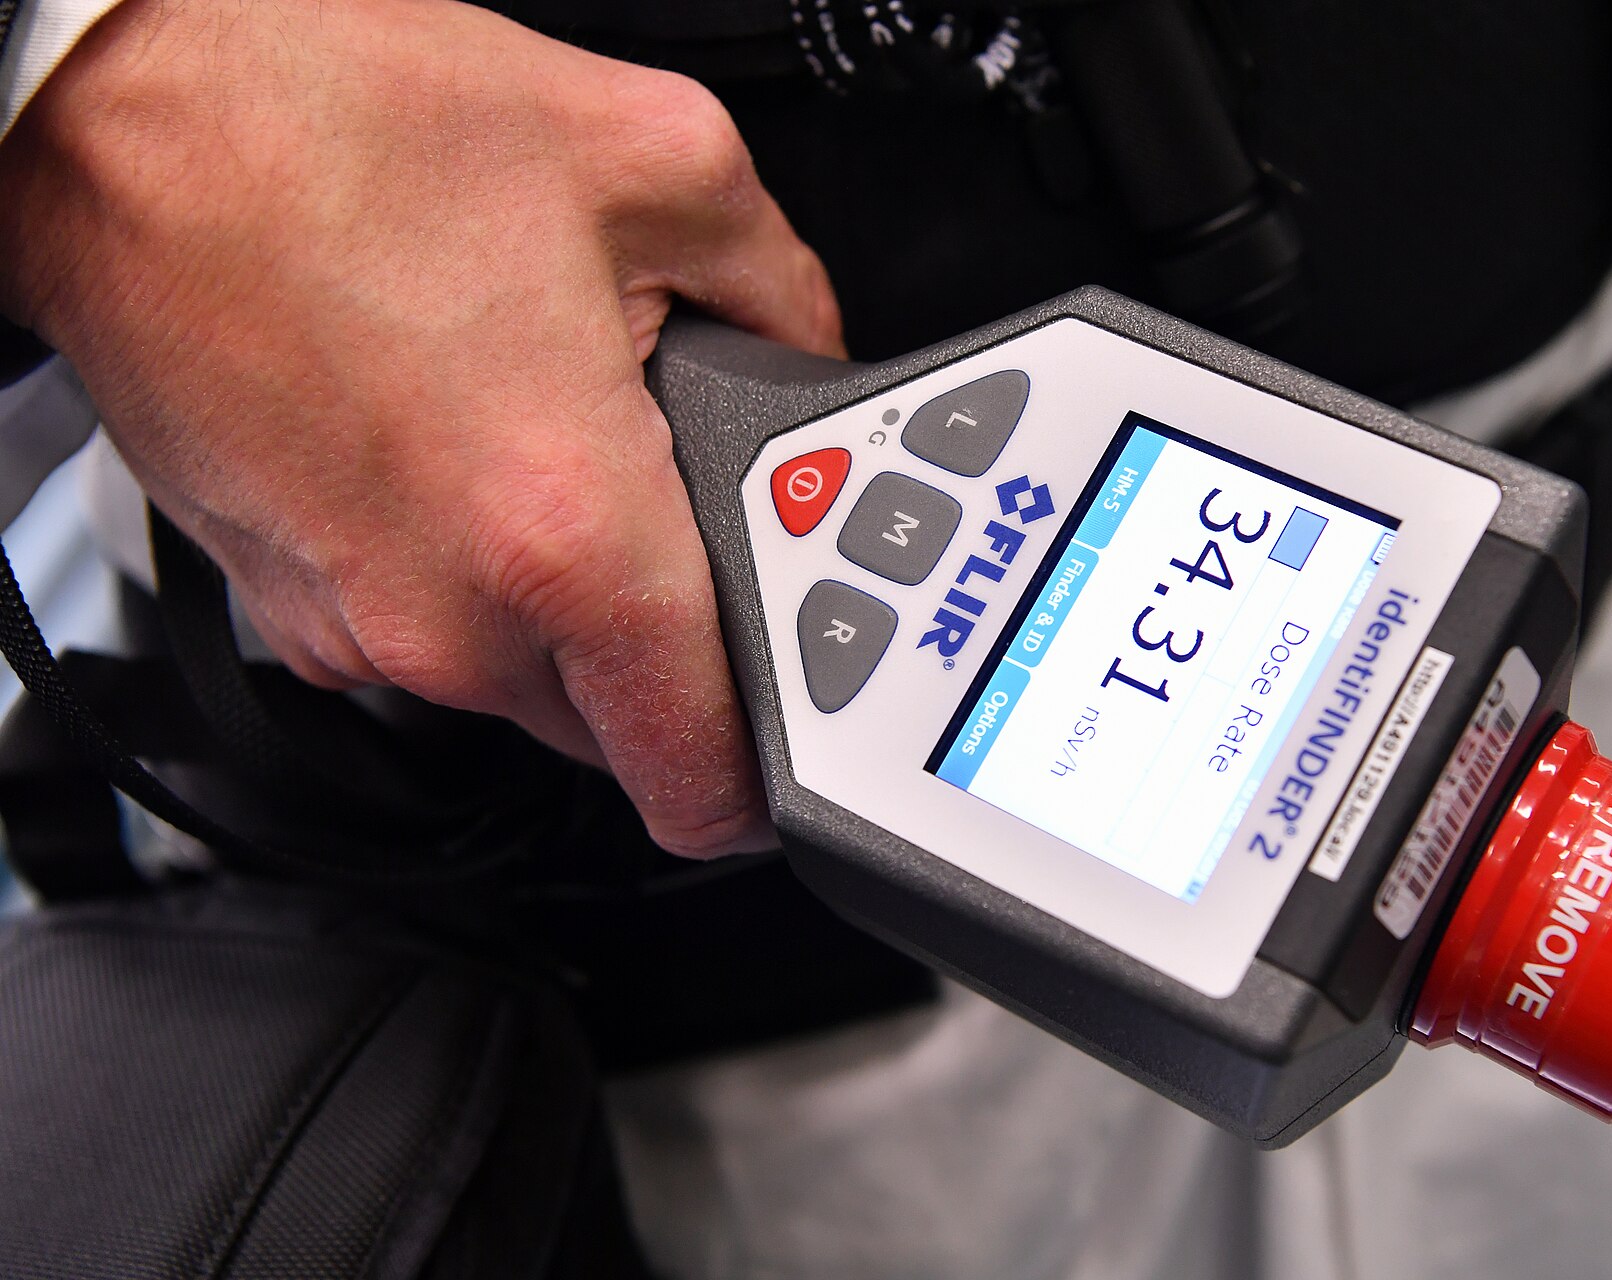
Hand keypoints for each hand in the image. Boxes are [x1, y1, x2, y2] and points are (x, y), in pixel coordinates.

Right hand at [0, 0, 842, 855]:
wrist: (118, 122)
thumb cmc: (331, 125)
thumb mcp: (651, 156)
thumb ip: (783, 291)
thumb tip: (810, 360)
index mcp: (565, 533)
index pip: (703, 771)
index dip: (767, 772)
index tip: (791, 738)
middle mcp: (450, 616)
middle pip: (620, 723)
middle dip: (671, 641)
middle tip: (681, 505)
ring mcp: (352, 623)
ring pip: (520, 679)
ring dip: (560, 593)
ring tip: (550, 435)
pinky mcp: (284, 603)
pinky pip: (427, 628)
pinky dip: (466, 566)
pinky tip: (461, 438)